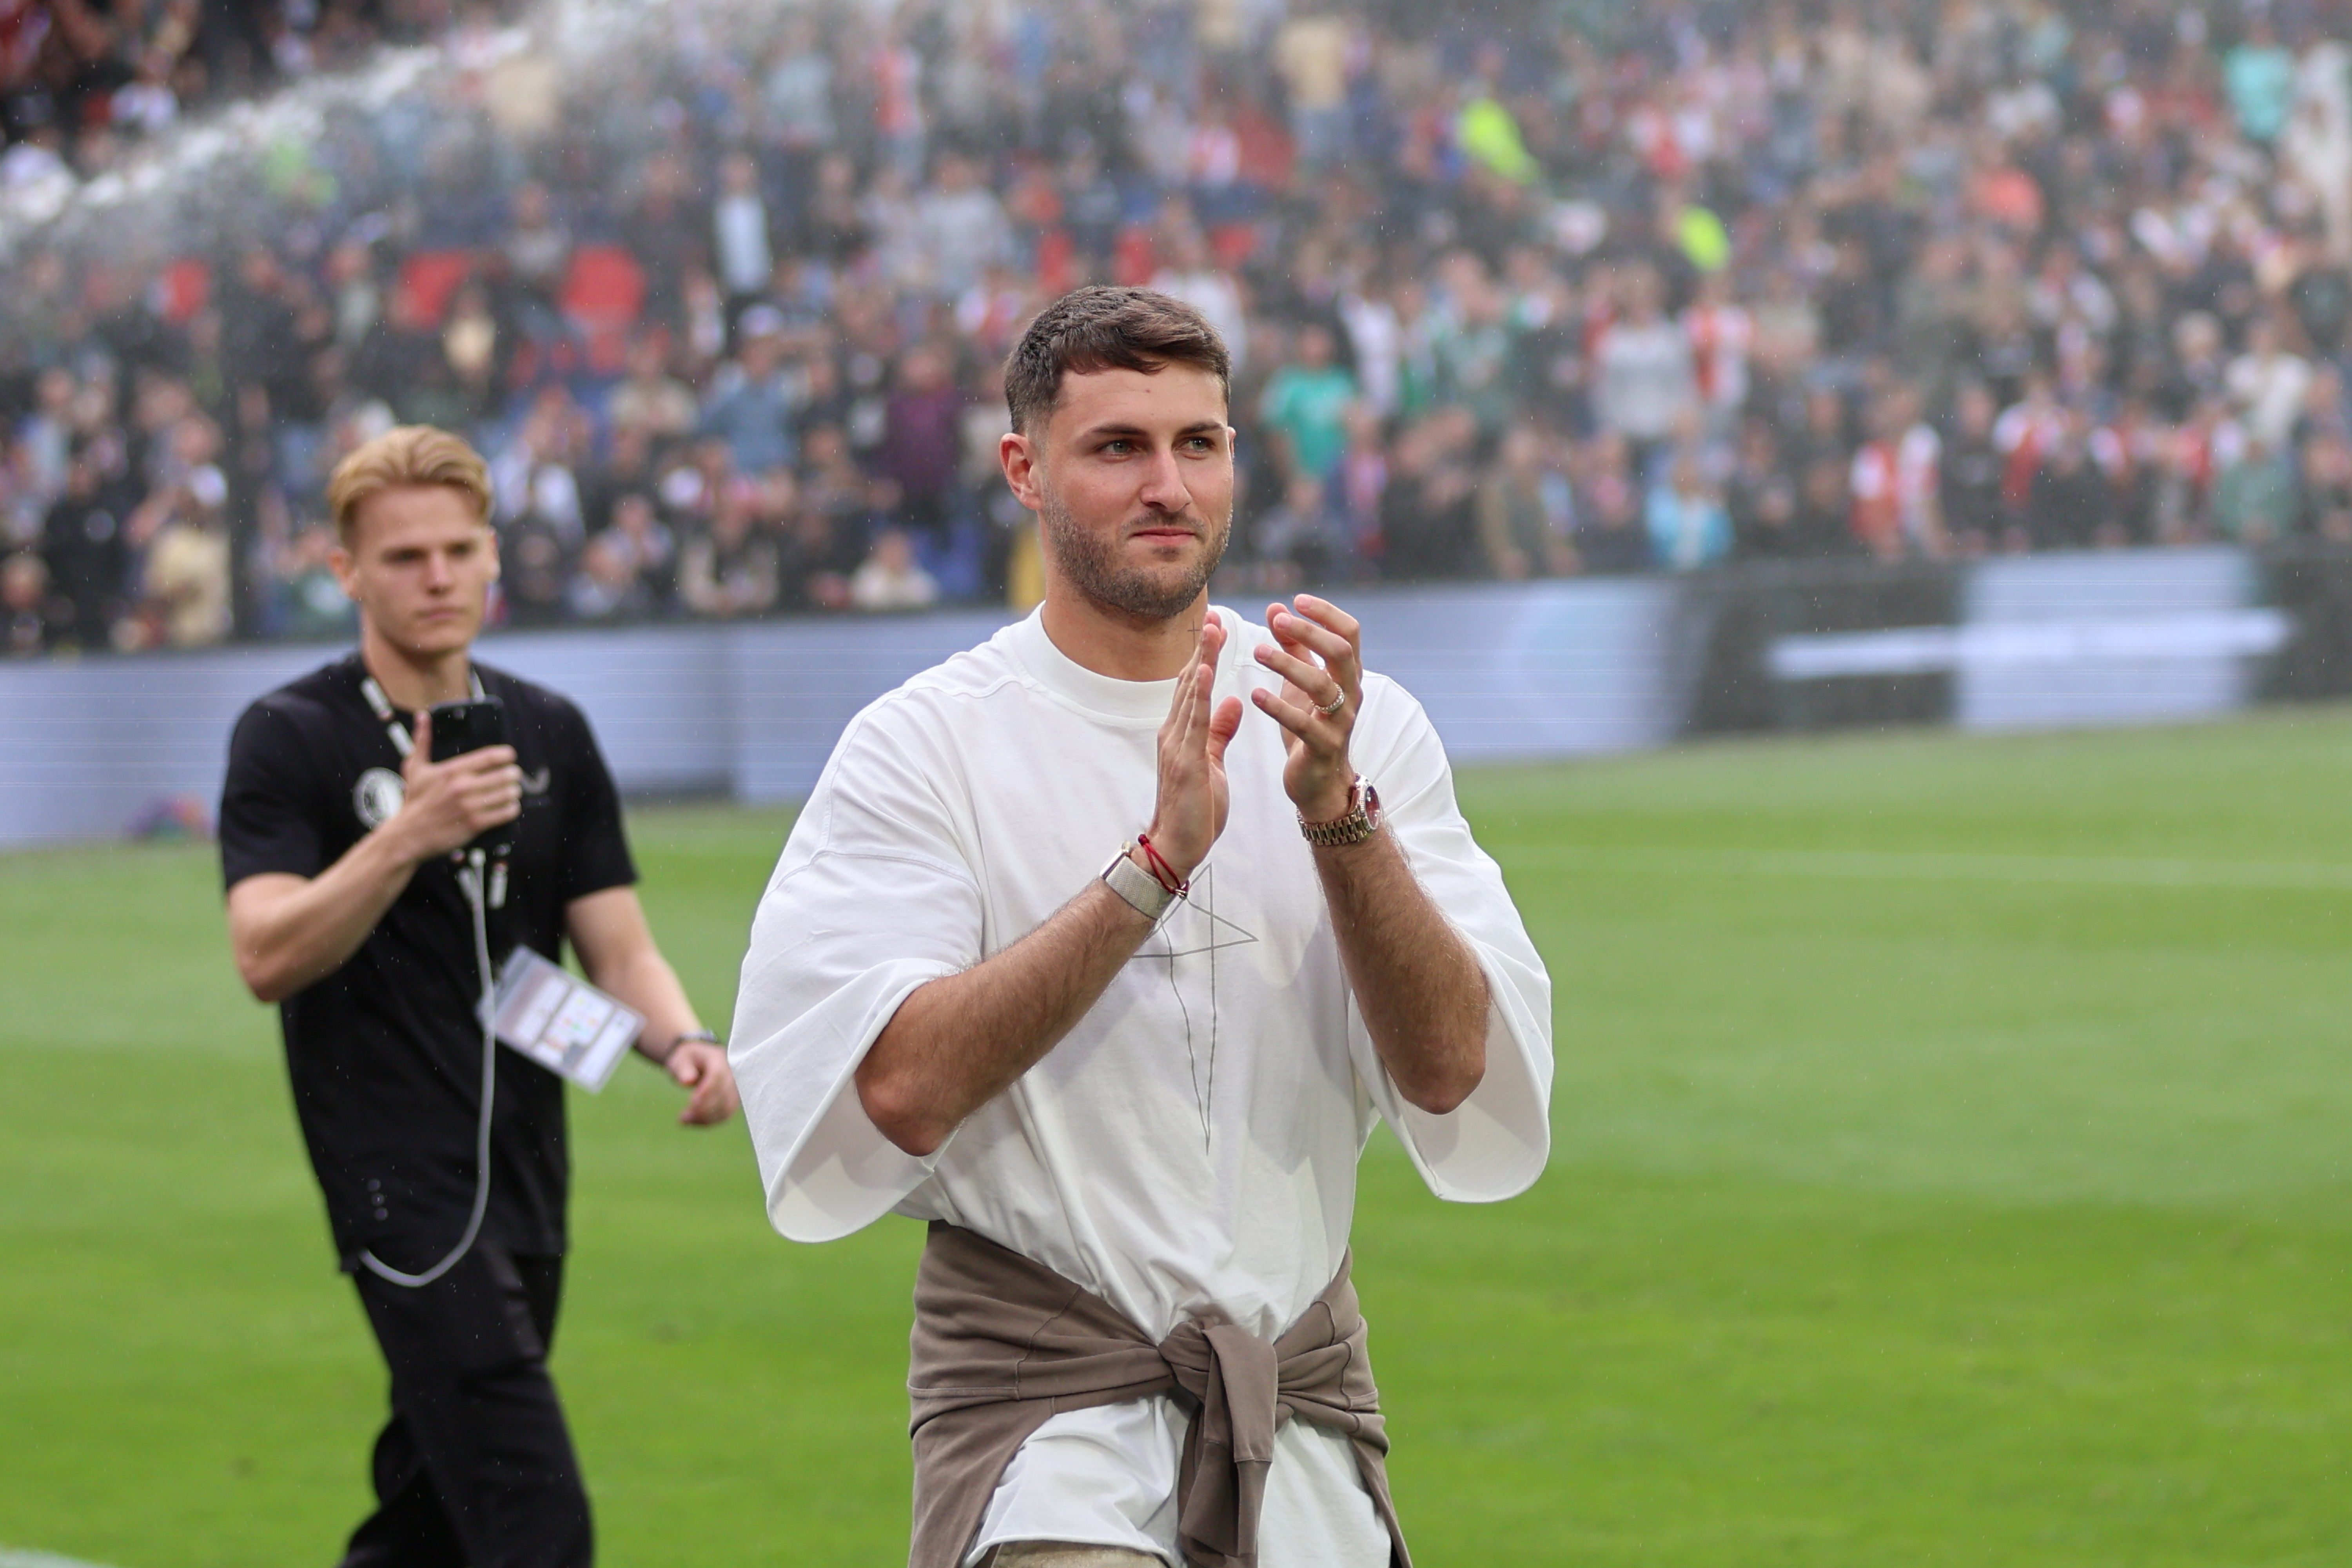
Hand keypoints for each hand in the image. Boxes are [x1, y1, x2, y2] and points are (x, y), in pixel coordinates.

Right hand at [387, 710, 521, 863]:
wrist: (408, 835)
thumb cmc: (414, 802)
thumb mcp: (415, 768)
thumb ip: (422, 741)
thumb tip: (422, 716)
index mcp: (452, 770)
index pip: (491, 756)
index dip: (507, 755)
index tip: (510, 756)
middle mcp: (463, 786)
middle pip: (506, 774)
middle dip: (513, 775)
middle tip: (513, 776)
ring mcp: (470, 806)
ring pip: (509, 793)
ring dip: (514, 792)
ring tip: (511, 791)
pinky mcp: (476, 824)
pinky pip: (506, 813)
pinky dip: (511, 809)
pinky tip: (509, 806)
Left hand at [665, 1040, 739, 1125]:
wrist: (698, 1061)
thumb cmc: (688, 1059)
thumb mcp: (681, 1059)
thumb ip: (683, 1068)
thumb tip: (688, 1081)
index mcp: (719, 1059)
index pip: (718, 1075)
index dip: (707, 1090)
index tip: (691, 1102)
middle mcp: (732, 1073)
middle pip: (725, 1094)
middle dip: (705, 1108)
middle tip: (683, 1117)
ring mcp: (734, 1088)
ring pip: (727, 1108)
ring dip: (707, 1118)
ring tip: (684, 1120)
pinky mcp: (731, 1100)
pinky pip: (725, 1114)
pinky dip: (709, 1121)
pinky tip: (693, 1122)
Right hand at [1143, 616, 1243, 881]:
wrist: (1177, 848)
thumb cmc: (1195, 810)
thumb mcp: (1212, 763)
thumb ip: (1220, 731)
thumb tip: (1233, 701)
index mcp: (1182, 734)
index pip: (1196, 687)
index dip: (1206, 656)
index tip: (1217, 628)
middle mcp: (1175, 733)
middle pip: (1191, 682)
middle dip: (1203, 648)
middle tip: (1215, 615)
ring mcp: (1177, 746)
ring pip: (1191, 695)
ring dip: (1202, 660)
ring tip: (1212, 630)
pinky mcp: (1185, 762)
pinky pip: (1194, 723)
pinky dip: (1200, 695)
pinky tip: (1206, 671)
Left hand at [1251, 594, 1360, 822]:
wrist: (1320, 780)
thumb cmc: (1310, 723)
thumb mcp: (1301, 682)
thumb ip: (1294, 646)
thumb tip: (1277, 608)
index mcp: (1347, 675)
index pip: (1349, 633)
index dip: (1326, 613)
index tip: (1297, 600)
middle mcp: (1351, 694)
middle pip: (1341, 653)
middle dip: (1310, 633)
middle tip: (1279, 622)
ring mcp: (1341, 721)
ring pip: (1322, 686)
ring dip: (1289, 666)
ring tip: (1258, 652)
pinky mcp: (1323, 746)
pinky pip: (1304, 724)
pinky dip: (1279, 707)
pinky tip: (1254, 696)